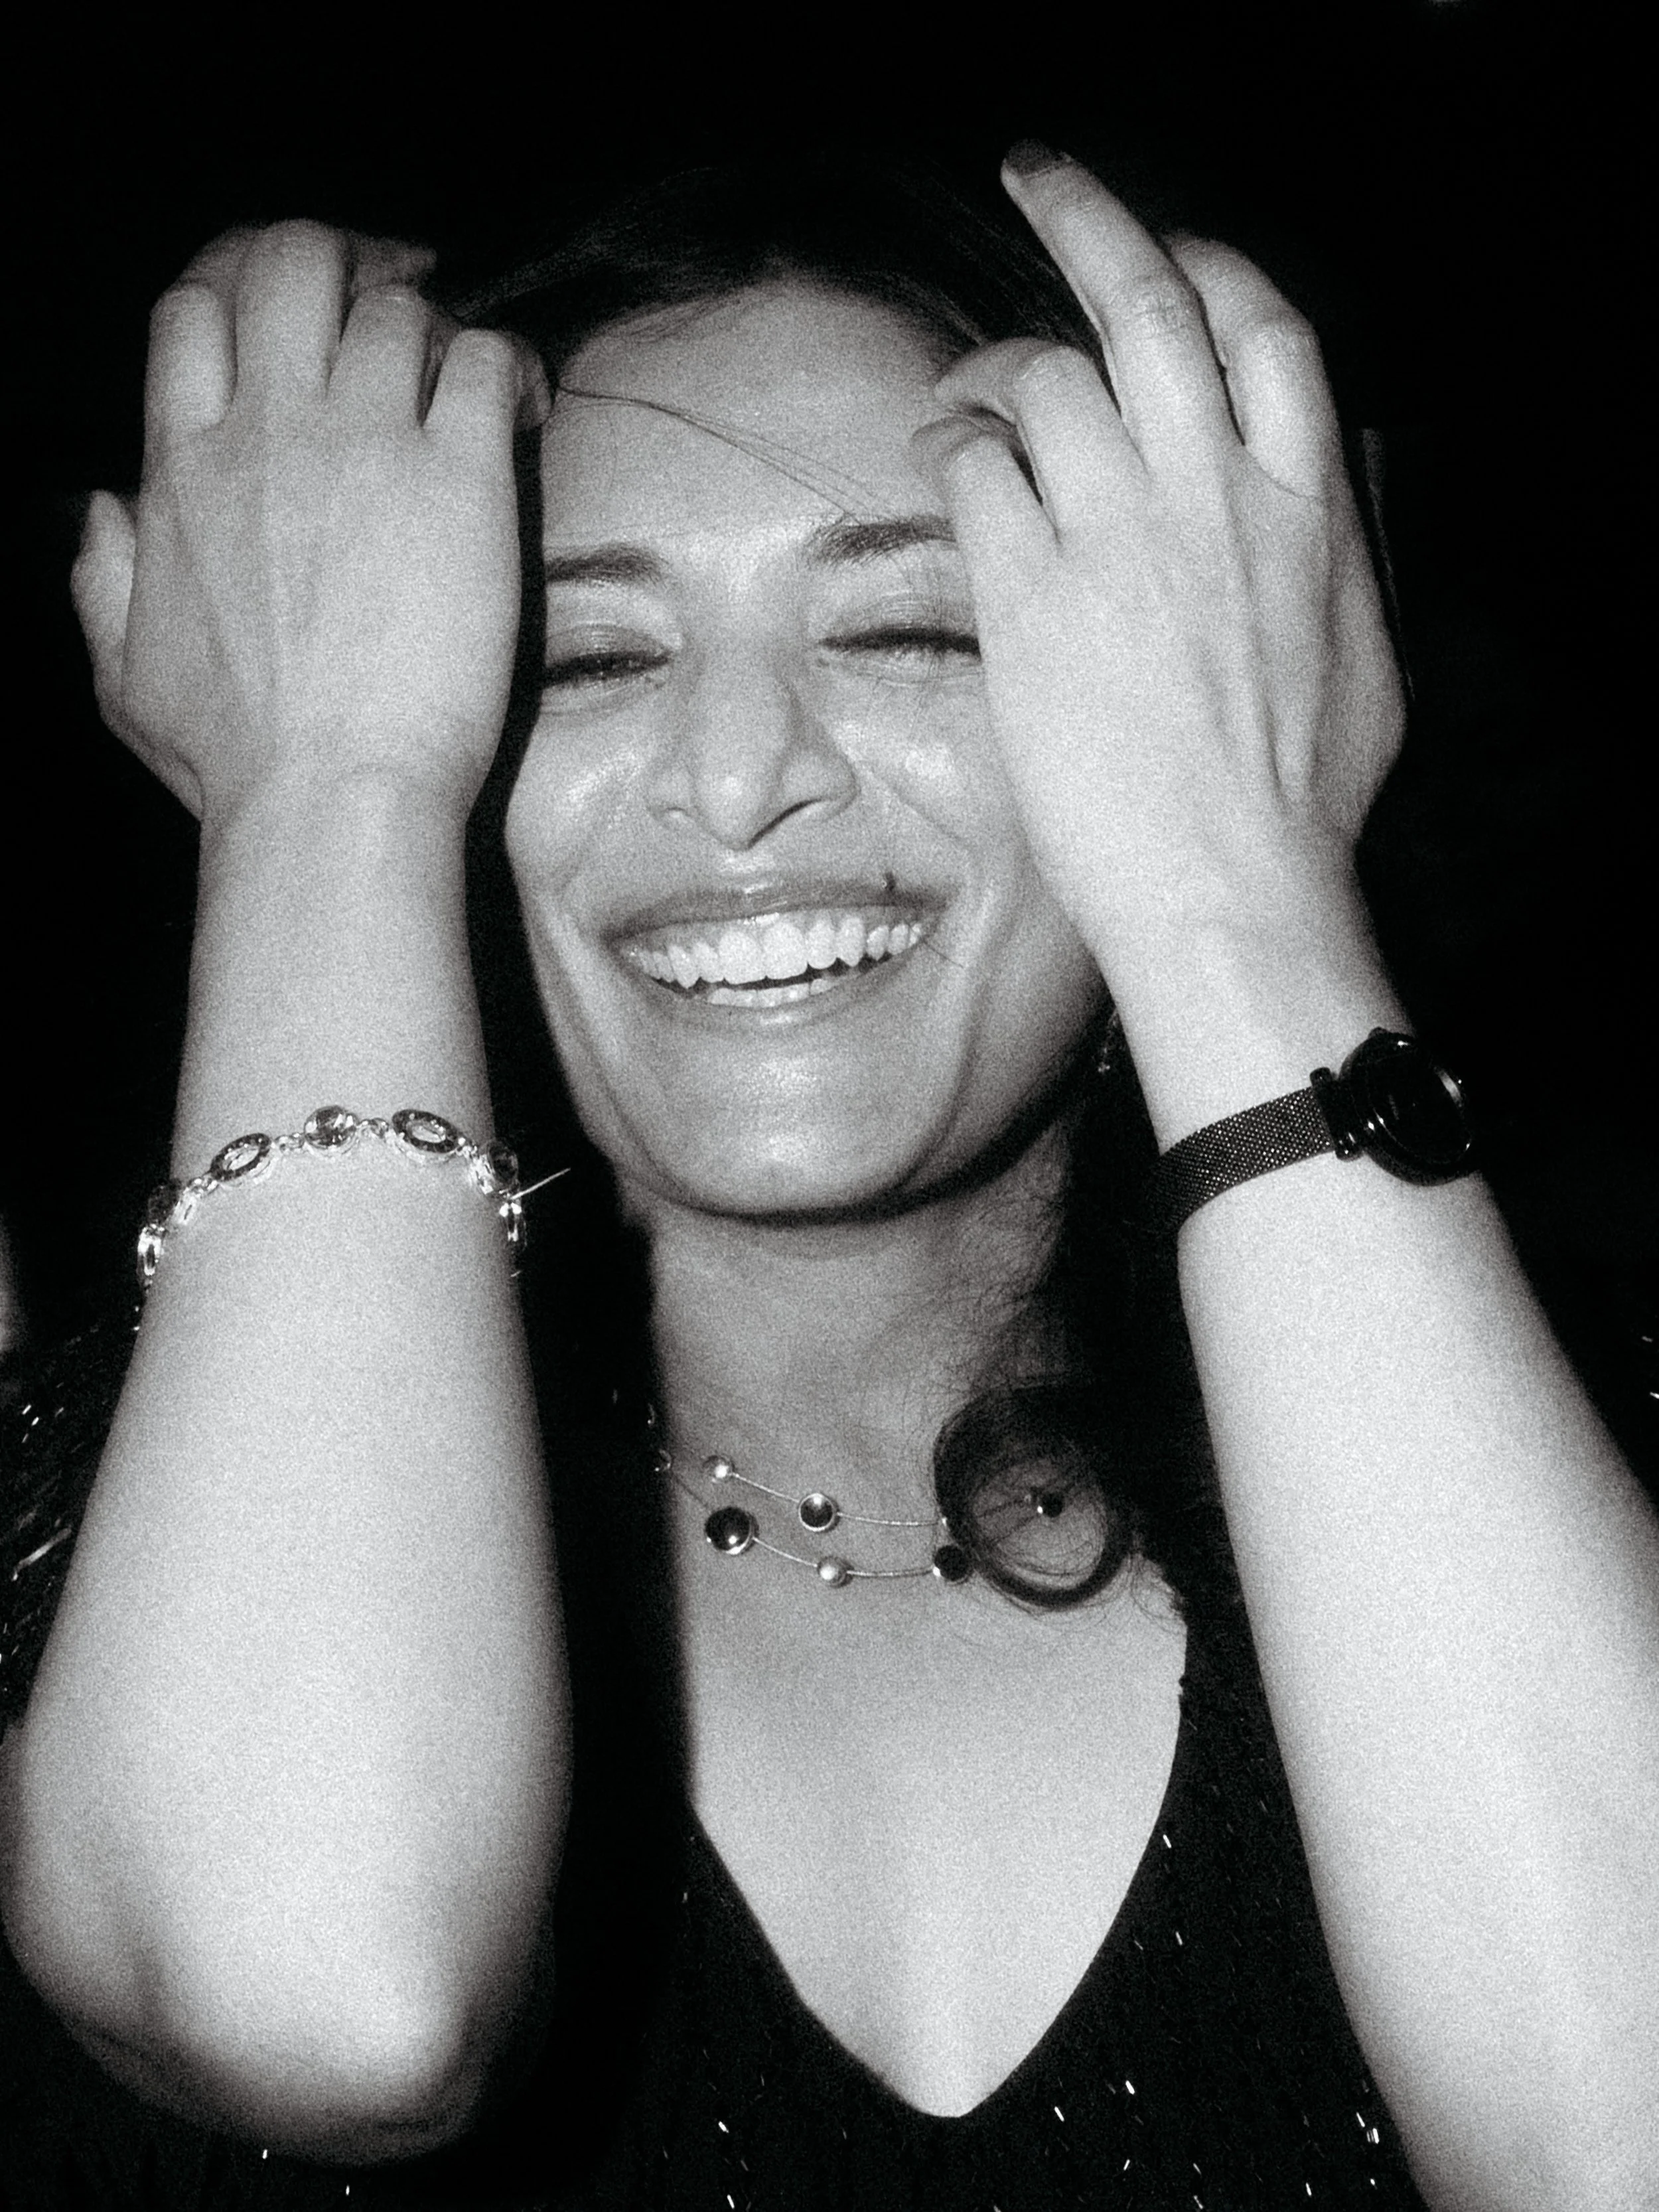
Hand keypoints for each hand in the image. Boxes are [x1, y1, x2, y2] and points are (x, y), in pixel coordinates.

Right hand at [72, 223, 548, 826]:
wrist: (329, 801)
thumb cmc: (237, 762)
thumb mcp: (124, 675)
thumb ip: (103, 581)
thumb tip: (102, 511)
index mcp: (183, 469)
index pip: (193, 311)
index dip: (244, 289)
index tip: (297, 325)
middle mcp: (268, 434)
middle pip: (288, 261)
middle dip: (344, 258)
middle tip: (396, 297)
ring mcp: (364, 447)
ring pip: (395, 306)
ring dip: (436, 325)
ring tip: (469, 378)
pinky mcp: (459, 481)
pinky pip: (484, 361)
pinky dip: (510, 363)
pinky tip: (524, 405)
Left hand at [914, 154, 1402, 966]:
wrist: (1232, 896)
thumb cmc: (1302, 806)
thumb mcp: (1368, 662)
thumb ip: (1340, 561)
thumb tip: (1322, 505)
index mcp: (1309, 509)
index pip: (1267, 329)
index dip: (1211, 264)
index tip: (1170, 249)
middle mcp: (1217, 500)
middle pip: (1149, 303)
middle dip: (1086, 212)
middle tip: (1036, 171)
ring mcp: (1122, 544)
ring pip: (1046, 377)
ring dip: (992, 363)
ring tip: (964, 391)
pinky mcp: (1033, 602)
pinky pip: (976, 470)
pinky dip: (951, 443)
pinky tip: (941, 459)